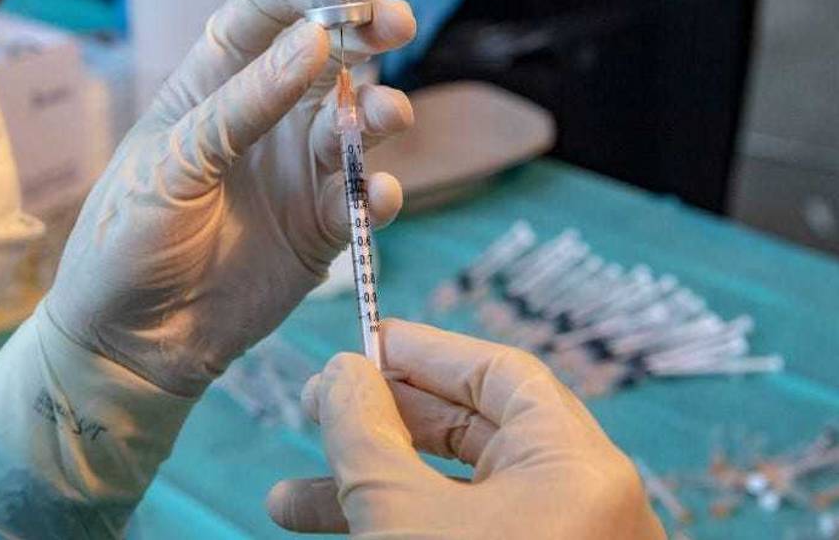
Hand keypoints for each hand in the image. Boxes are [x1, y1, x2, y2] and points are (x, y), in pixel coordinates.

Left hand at [43, 0, 416, 395]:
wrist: (130, 341)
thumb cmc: (126, 240)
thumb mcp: (173, 163)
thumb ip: (242, 106)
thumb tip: (314, 40)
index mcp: (212, 86)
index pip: (261, 12)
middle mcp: (263, 119)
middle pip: (325, 55)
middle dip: (365, 32)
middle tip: (395, 24)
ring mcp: (294, 172)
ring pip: (354, 123)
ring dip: (377, 113)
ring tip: (385, 117)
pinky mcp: (319, 228)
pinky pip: (361, 199)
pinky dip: (378, 193)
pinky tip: (379, 195)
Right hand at [267, 319, 665, 538]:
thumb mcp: (400, 517)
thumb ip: (363, 433)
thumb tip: (339, 372)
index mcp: (576, 469)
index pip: (499, 374)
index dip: (424, 353)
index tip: (359, 344)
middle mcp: (579, 506)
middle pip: (472, 434)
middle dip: (380, 425)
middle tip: (311, 411)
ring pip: (453, 498)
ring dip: (367, 491)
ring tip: (285, 501)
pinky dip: (395, 531)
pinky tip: (328, 532)